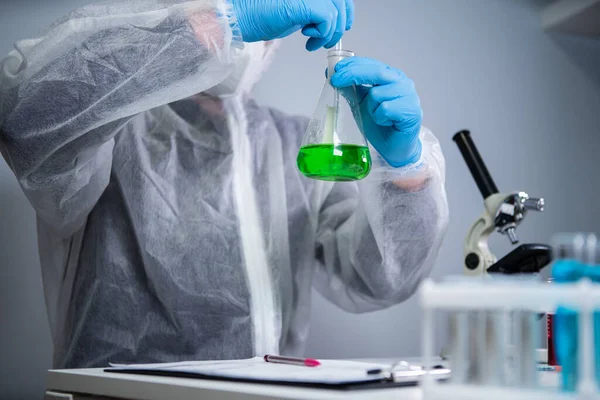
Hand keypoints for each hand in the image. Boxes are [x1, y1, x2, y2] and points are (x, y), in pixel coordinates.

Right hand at [231, 0, 353, 50]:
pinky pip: (328, 20)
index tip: (342, 26)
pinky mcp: (306, 3)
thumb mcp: (295, 8)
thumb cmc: (262, 13)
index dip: (346, 11)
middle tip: (326, 40)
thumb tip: (332, 19)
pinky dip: (322, 33)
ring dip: (329, 33)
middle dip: (339, 25)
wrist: (242, 17)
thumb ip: (313, 8)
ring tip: (313, 42)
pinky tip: (307, 38)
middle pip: (341, 2)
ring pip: (336, 12)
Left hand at [331, 57, 422, 167]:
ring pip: (378, 94)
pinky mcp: (412, 111)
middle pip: (376, 72)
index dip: (353, 64)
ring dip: (370, 108)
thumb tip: (333, 73)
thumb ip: (352, 88)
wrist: (394, 147)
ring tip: (376, 117)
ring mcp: (409, 96)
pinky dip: (380, 118)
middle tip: (336, 81)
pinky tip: (386, 122)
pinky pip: (386, 109)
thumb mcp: (361, 103)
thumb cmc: (380, 124)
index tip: (336, 69)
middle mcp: (402, 82)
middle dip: (353, 75)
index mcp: (391, 76)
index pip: (371, 64)